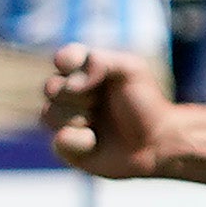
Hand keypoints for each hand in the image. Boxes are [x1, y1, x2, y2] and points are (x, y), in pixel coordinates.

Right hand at [45, 42, 174, 179]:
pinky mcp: (68, 147)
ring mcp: (68, 121)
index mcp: (87, 72)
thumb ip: (100, 61)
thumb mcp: (131, 69)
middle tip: (98, 101)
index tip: (73, 65)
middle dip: (76, 95)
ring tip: (98, 122)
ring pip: (49, 114)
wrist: (157, 143)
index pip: (64, 59)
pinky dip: (79, 141)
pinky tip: (95, 142)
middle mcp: (73, 95)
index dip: (66, 61)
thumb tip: (70, 83)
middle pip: (50, 87)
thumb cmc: (146, 104)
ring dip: (77, 118)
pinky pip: (58, 140)